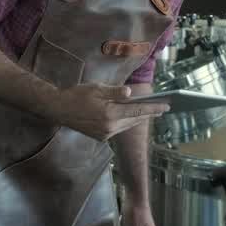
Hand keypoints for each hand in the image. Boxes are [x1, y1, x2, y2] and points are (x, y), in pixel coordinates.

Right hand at [44, 84, 168, 139]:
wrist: (58, 109)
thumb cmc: (77, 95)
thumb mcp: (96, 89)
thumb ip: (115, 92)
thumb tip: (131, 94)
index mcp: (109, 113)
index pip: (137, 110)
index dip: (153, 108)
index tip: (166, 106)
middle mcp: (109, 127)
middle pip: (135, 119)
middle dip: (149, 113)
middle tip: (163, 108)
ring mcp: (105, 134)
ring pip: (128, 125)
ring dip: (139, 118)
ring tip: (150, 111)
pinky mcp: (101, 137)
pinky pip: (119, 129)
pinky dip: (127, 122)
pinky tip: (131, 116)